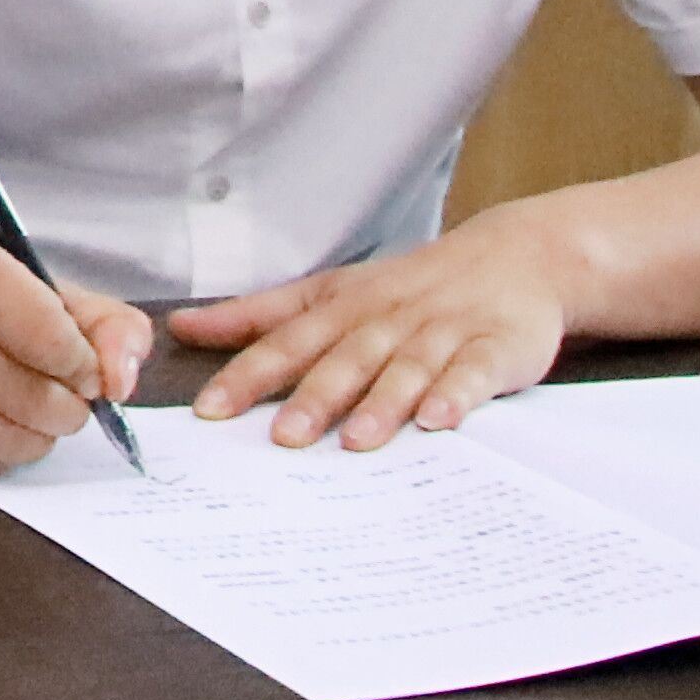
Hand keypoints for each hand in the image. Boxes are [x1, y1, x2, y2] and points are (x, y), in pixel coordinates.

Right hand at [0, 237, 158, 477]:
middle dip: (68, 406)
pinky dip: (1, 450)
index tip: (87, 369)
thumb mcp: (36, 286)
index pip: (52, 338)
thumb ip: (104, 322)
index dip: (86, 366)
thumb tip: (122, 380)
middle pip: (40, 400)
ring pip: (16, 441)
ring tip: (24, 405)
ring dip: (38, 433)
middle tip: (59, 390)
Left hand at [167, 225, 577, 449]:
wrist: (516, 257)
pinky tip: (438, 421)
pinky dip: (456, 395)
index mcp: (343, 306)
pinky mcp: (495, 348)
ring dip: (381, 404)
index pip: (287, 341)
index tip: (210, 410)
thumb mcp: (331, 290)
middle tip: (281, 439)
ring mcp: (444, 332)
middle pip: (345, 358)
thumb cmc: (408, 286)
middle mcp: (388, 318)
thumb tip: (183, 326)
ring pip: (406, 368)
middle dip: (312, 398)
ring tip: (356, 443)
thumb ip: (259, 314)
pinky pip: (474, 373)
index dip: (247, 374)